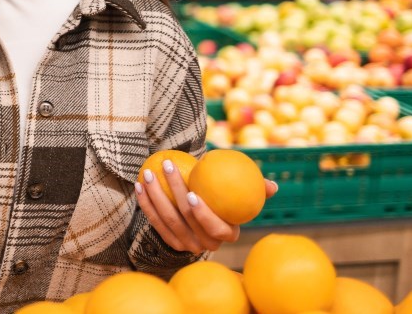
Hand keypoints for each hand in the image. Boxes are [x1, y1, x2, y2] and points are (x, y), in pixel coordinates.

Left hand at [135, 157, 278, 252]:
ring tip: (149, 173)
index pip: (214, 227)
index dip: (203, 215)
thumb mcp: (242, 194)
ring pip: (167, 220)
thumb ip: (255, 189)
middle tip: (167, 166)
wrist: (205, 212)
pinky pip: (155, 222)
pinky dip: (145, 204)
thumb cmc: (227, 197)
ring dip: (155, 196)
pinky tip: (139, 185)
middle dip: (174, 193)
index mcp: (226, 234)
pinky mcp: (169, 241)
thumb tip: (272, 185)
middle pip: (186, 220)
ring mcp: (186, 245)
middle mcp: (205, 244)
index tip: (192, 194)